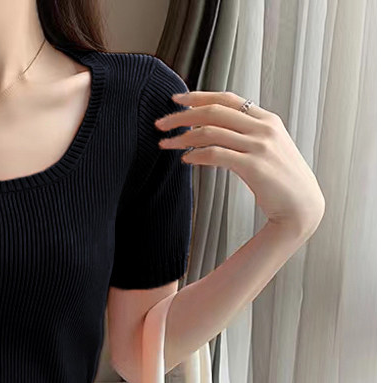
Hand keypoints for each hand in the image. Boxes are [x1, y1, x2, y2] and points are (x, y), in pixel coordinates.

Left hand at [155, 90, 325, 239]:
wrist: (301, 206)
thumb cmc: (280, 181)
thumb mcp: (266, 149)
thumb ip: (246, 136)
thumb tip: (213, 130)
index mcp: (267, 119)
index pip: (227, 99)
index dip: (199, 96)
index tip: (177, 99)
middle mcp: (264, 128)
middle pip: (214, 112)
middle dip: (182, 116)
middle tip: (160, 124)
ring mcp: (260, 146)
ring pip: (211, 132)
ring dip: (183, 138)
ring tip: (165, 144)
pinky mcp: (254, 167)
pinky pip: (216, 154)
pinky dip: (196, 155)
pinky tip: (185, 159)